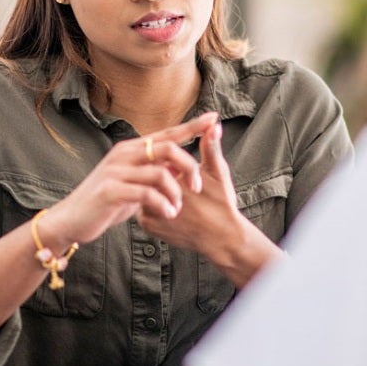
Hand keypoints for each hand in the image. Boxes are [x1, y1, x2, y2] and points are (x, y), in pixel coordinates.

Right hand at [39, 112, 218, 250]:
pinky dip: (163, 205)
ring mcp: (116, 171)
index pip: (167, 133)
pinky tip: (167, 215)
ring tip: (177, 209)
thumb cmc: (106, 202)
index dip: (191, 126)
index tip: (214, 118)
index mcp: (131, 149)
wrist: (71, 219)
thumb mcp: (133, 184)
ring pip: (160, 172)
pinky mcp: (111, 190)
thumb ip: (153, 174)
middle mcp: (123, 154)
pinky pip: (147, 194)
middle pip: (167, 148)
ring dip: (176, 193)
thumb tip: (180, 169)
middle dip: (189, 167)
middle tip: (198, 188)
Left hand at [137, 121, 282, 286]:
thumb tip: (212, 124)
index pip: (156, 159)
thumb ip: (210, 147)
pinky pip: (143, 209)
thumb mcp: (218, 172)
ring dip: (155, 189)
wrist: (222, 240)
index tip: (181, 171)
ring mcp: (148, 212)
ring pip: (144, 191)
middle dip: (160, 175)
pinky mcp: (148, 226)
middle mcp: (154, 195)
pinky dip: (154, 206)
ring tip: (178, 198)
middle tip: (181, 186)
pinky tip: (172, 210)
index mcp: (169, 178)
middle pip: (147, 175)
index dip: (168, 160)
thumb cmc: (222, 204)